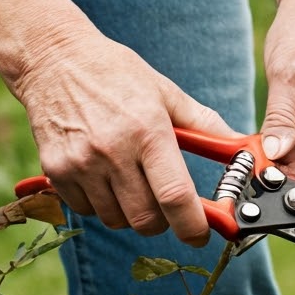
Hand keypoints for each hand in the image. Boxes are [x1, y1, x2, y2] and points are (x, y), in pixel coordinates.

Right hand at [11, 26, 234, 242]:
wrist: (55, 60)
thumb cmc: (116, 74)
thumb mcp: (165, 92)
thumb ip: (204, 125)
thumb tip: (240, 146)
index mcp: (148, 131)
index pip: (175, 196)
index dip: (192, 226)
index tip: (202, 235)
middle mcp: (113, 151)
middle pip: (145, 219)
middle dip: (162, 221)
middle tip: (164, 203)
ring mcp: (81, 164)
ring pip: (115, 219)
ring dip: (129, 212)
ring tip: (130, 179)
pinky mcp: (56, 171)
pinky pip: (85, 210)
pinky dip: (99, 203)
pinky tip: (102, 174)